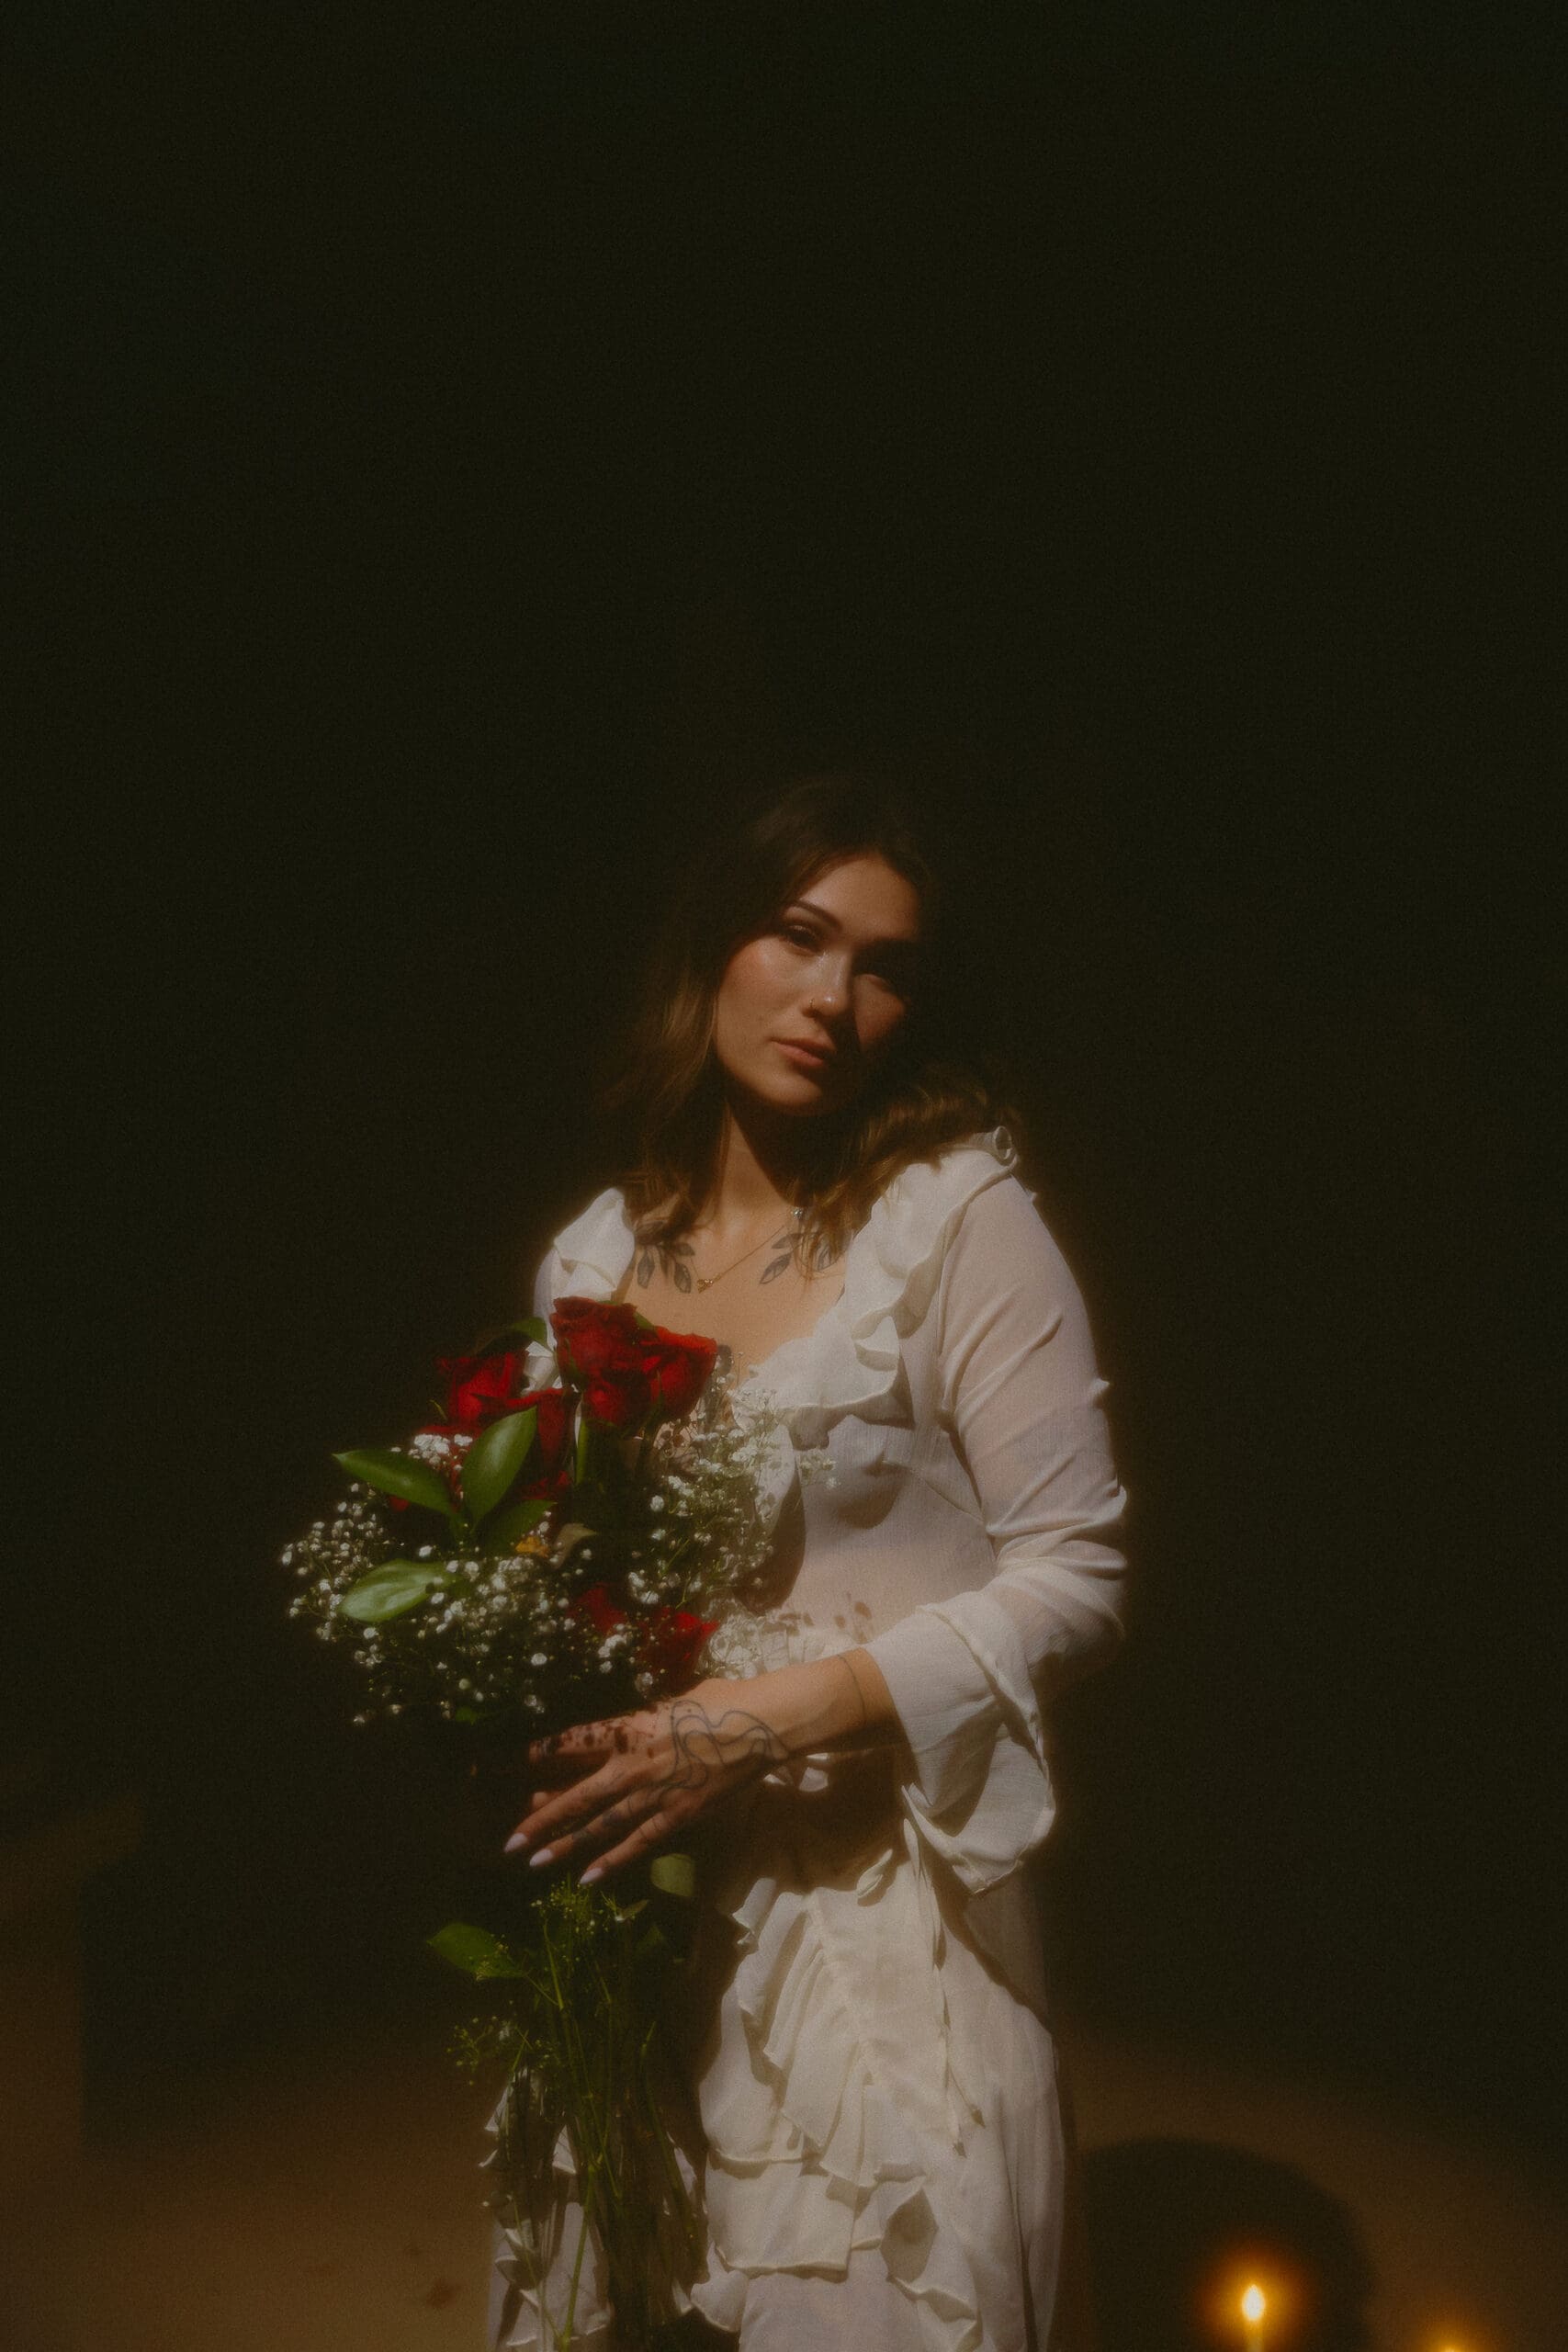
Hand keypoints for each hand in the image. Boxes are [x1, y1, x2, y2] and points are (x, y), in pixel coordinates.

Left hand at [504, 1676, 789, 1883]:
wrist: (762, 1724)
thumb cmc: (722, 1700)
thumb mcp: (673, 1700)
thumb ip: (647, 1717)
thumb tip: (636, 1723)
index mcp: (630, 1726)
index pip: (573, 1741)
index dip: (541, 1754)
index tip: (514, 1763)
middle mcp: (633, 1763)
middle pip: (577, 1795)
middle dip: (540, 1818)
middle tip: (510, 1840)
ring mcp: (655, 1793)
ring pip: (600, 1825)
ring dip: (565, 1845)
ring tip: (533, 1862)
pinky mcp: (678, 1815)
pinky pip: (638, 1842)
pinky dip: (612, 1861)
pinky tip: (587, 1878)